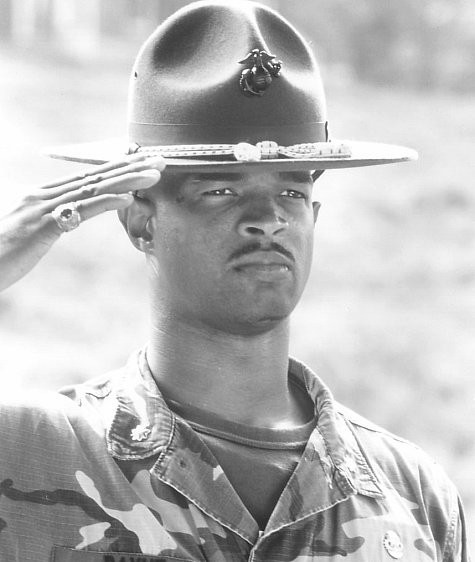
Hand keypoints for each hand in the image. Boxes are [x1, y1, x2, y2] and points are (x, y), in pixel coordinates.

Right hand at [0, 153, 164, 291]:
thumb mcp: (26, 232)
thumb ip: (46, 220)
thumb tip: (61, 217)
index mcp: (40, 196)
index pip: (86, 178)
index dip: (116, 168)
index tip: (142, 163)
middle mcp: (42, 196)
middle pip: (94, 177)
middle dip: (130, 167)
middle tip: (160, 160)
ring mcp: (41, 209)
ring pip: (92, 189)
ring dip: (126, 180)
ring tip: (153, 175)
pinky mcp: (41, 226)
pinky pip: (78, 211)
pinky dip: (105, 202)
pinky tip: (127, 198)